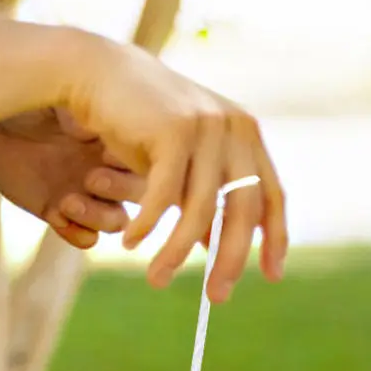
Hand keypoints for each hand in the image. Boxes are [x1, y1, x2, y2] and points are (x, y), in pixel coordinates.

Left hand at [0, 108, 144, 250]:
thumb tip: (94, 129)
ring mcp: (88, 198)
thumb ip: (77, 112)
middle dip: (120, 191)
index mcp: (114, 144)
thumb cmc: (23, 106)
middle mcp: (108, 174)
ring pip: (117, 223)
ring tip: (67, 202)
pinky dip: (76, 234)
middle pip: (142, 197)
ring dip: (97, 217)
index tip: (107, 152)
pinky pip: (87, 239)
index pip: (145, 162)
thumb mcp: (52, 100)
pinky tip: (56, 217)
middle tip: (92, 179)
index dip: (133, 163)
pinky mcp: (62, 217)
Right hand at [62, 34, 287, 295]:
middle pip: (242, 210)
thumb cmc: (141, 122)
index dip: (274, 239)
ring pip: (200, 210)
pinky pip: (165, 197)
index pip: (272, 196)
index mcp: (246, 133)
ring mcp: (205, 126)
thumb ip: (206, 197)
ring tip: (157, 280)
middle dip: (230, 259)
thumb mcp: (185, 161)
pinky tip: (132, 245)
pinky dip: (149, 227)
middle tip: (217, 298)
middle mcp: (233, 127)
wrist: (97, 72)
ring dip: (177, 252)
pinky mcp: (173, 130)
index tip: (272, 276)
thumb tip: (216, 248)